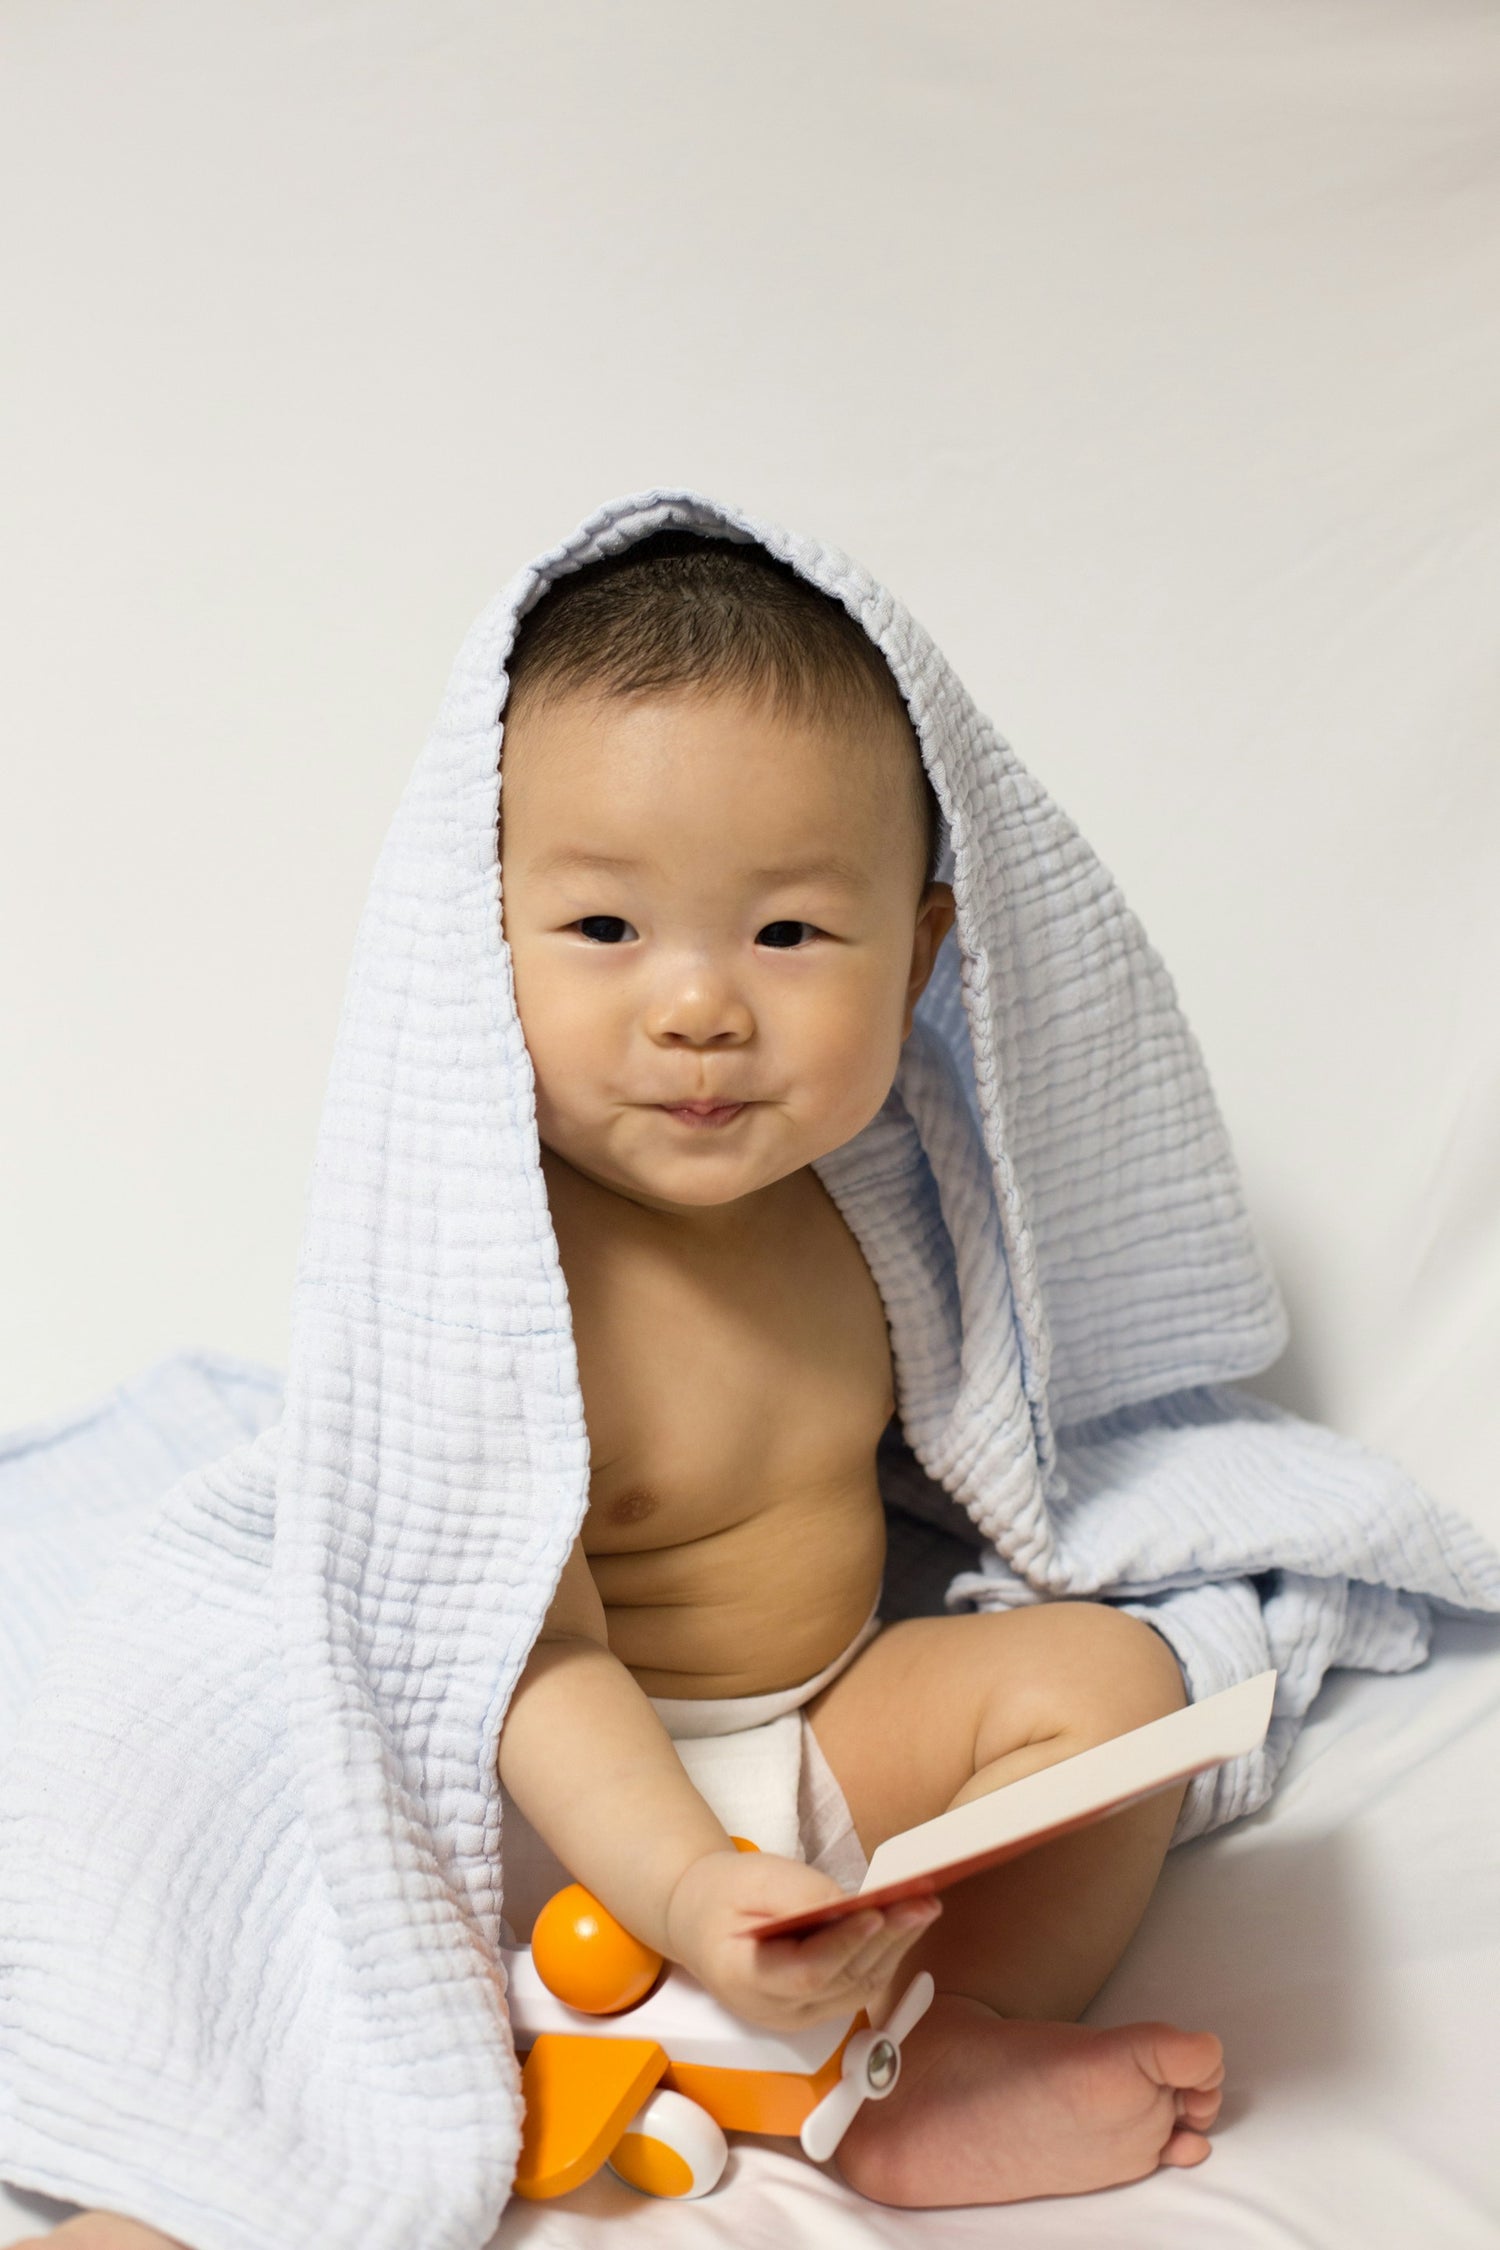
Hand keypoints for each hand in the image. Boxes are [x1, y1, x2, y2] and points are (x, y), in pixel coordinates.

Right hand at [664, 1848, 939, 2030]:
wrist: (702, 1923)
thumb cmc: (723, 1896)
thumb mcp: (752, 1882)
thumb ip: (798, 1896)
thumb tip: (851, 1906)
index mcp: (747, 1980)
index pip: (807, 1971)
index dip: (845, 1945)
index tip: (877, 1913)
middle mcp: (779, 2011)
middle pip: (843, 1979)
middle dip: (887, 1939)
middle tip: (922, 1903)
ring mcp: (801, 2016)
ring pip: (859, 1986)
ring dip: (897, 1947)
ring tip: (925, 1908)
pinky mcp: (819, 2008)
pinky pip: (860, 1985)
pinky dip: (887, 1955)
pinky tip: (907, 1925)